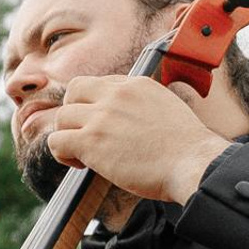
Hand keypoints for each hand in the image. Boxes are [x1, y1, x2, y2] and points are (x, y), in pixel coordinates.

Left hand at [45, 73, 231, 207]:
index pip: (97, 84)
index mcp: (135, 84)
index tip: (102, 124)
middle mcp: (116, 95)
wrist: (192, 162)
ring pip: (61, 118)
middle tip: (85, 135)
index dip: (92, 105)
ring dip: (67, 136)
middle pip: (73, 92)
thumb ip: (139, 105)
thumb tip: (124, 119)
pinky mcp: (91, 141)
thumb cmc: (184, 146)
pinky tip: (81, 164)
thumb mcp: (164, 107)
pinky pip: (56, 142)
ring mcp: (102, 116)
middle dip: (74, 114)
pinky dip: (62, 154)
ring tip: (84, 154)